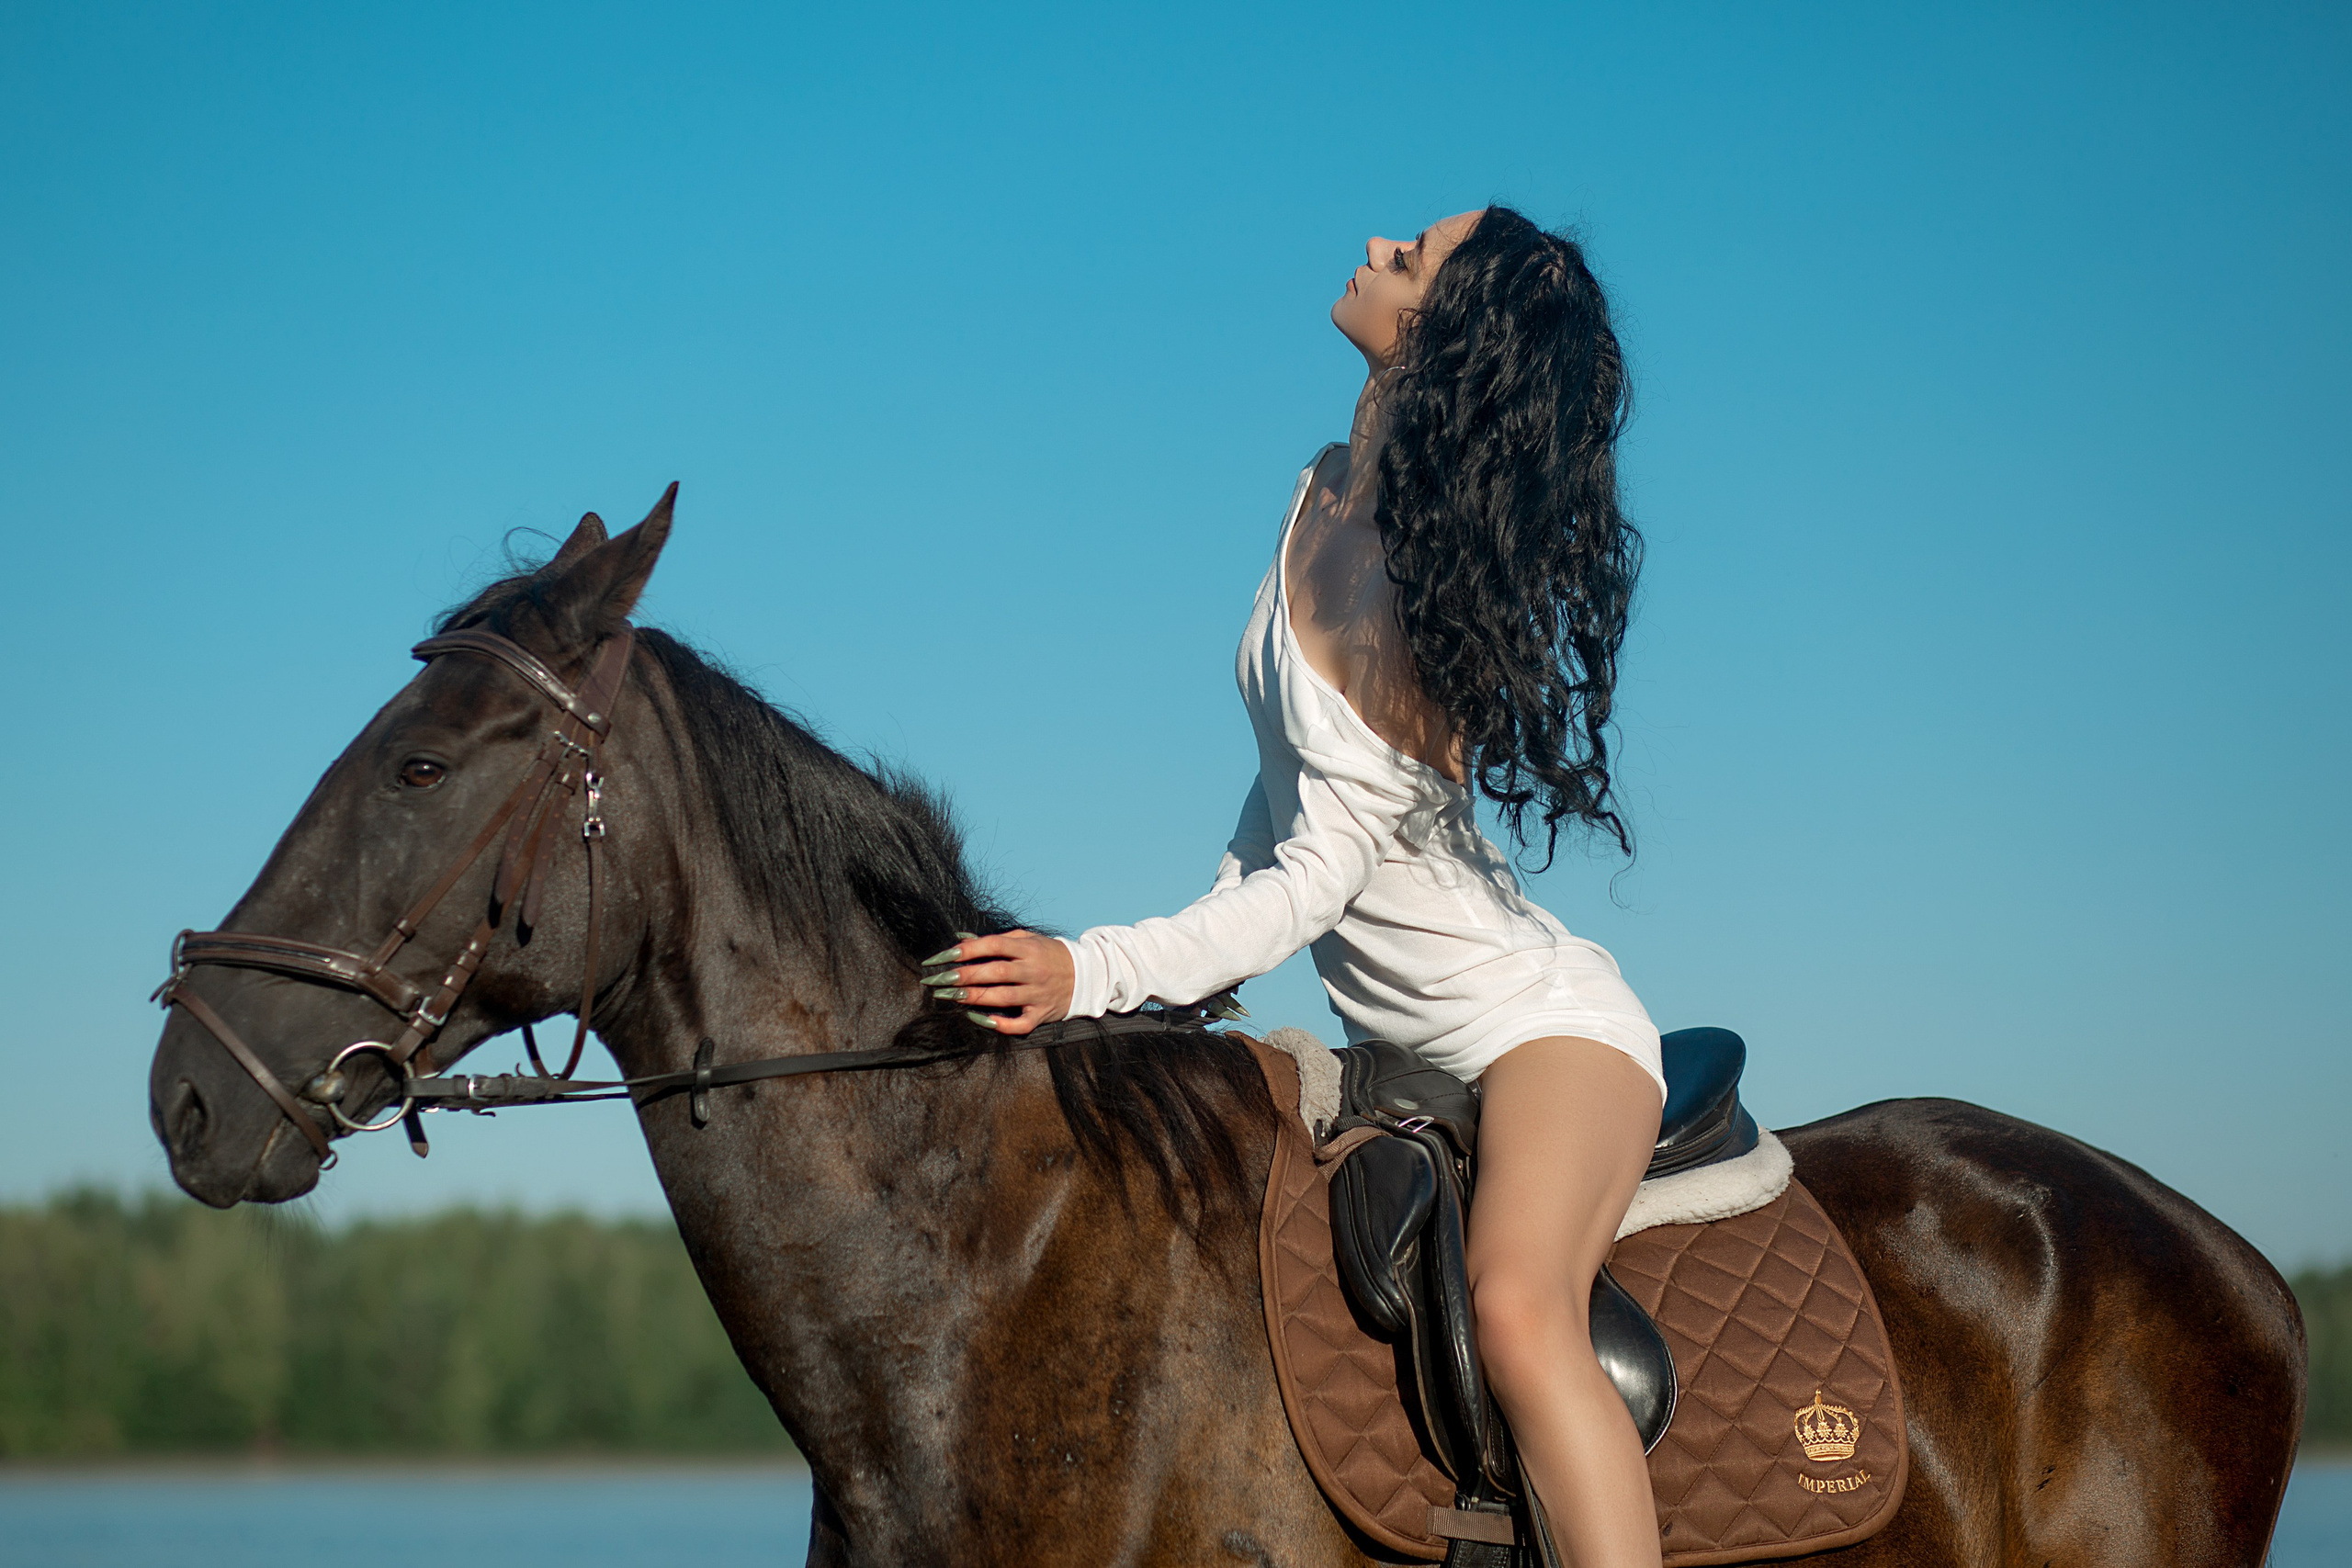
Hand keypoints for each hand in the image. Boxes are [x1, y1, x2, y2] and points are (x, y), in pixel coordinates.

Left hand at [919, 930, 1073, 1035]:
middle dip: (963, 976)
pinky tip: (978, 1018)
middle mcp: (1033, 971)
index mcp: (1029, 949)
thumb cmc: (1050, 955)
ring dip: (973, 997)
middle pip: (994, 973)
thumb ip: (997, 940)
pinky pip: (1019, 1024)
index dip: (967, 950)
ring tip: (949, 995)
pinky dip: (998, 1024)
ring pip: (1002, 998)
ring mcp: (1038, 994)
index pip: (993, 946)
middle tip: (937, 979)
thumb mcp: (1028, 940)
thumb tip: (962, 940)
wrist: (1087, 975)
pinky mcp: (1042, 1014)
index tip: (943, 956)